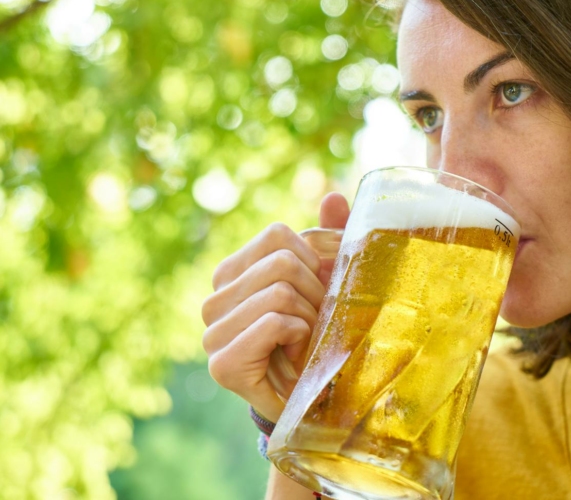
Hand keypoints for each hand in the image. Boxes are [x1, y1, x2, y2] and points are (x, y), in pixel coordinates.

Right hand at [201, 193, 349, 422]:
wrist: (306, 398)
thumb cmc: (314, 333)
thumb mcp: (323, 282)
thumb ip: (328, 239)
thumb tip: (334, 197)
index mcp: (231, 272)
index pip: (277, 235)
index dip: (312, 260)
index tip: (316, 291)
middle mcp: (213, 298)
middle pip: (283, 262)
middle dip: (315, 293)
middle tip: (313, 322)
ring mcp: (212, 331)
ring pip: (282, 291)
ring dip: (309, 319)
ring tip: (302, 341)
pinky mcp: (222, 363)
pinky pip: (275, 322)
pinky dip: (298, 336)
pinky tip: (293, 356)